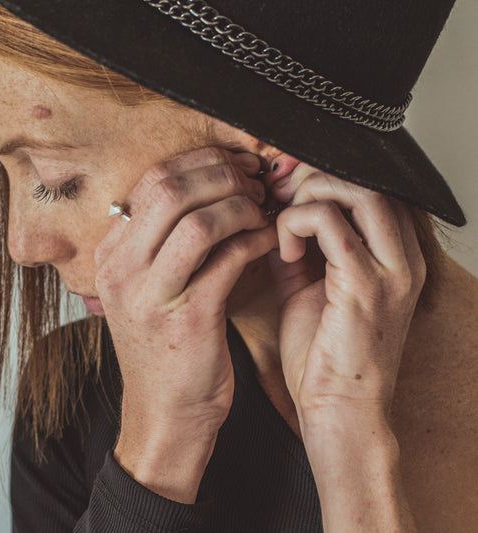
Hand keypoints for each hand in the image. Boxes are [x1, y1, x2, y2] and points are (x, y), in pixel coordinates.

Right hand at [94, 147, 276, 500]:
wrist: (165, 413)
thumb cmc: (166, 347)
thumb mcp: (149, 288)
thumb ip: (166, 242)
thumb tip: (210, 193)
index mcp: (112, 253)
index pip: (154, 180)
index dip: (201, 163)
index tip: (234, 166)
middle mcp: (122, 268)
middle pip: (172, 188)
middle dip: (223, 176)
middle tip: (253, 184)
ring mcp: (150, 293)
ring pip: (199, 219)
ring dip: (241, 206)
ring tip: (261, 212)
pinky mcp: (187, 318)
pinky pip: (227, 258)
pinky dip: (255, 240)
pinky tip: (268, 241)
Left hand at [268, 169, 426, 433]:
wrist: (338, 408)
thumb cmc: (323, 353)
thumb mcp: (307, 287)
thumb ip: (297, 247)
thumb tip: (271, 213)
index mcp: (393, 256)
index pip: (368, 189)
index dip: (323, 179)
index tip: (283, 190)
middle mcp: (403, 257)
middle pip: (365, 181)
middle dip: (313, 179)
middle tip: (277, 197)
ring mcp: (391, 270)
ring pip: (355, 192)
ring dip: (307, 197)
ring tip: (280, 224)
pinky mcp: (366, 285)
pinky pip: (331, 225)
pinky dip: (298, 226)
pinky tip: (285, 254)